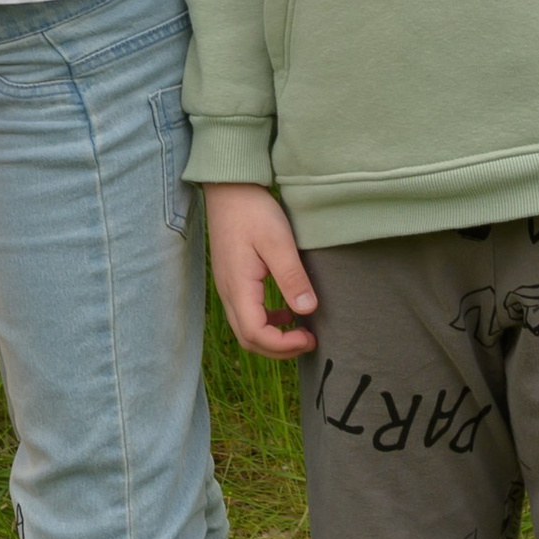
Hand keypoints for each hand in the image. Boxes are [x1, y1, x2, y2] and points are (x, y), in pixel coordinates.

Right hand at [205, 182, 318, 358]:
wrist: (229, 189)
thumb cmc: (253, 211)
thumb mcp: (278, 242)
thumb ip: (291, 277)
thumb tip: (307, 310)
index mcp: (239, 287)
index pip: (256, 334)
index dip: (283, 345)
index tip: (310, 338)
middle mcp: (228, 293)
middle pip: (249, 339)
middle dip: (279, 349)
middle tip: (309, 341)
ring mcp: (228, 287)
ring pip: (246, 329)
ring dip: (272, 339)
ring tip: (301, 332)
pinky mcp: (232, 280)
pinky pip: (246, 314)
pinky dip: (266, 323)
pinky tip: (285, 313)